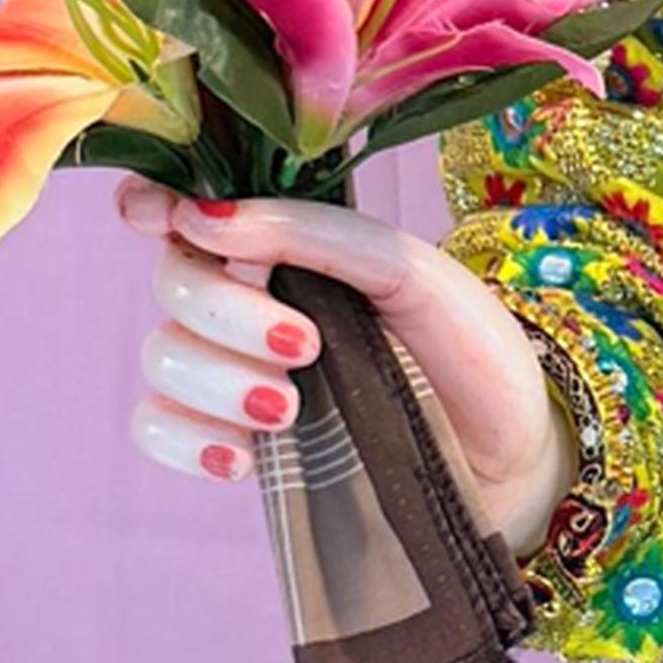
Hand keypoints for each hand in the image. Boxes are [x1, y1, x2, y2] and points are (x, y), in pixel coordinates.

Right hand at [116, 181, 574, 549]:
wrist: (508, 460)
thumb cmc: (470, 354)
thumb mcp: (410, 275)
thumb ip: (315, 234)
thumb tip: (205, 217)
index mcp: (289, 244)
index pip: (190, 207)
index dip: (155, 202)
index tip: (168, 218)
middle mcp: (250, 301)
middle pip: (172, 283)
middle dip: (225, 311)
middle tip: (304, 344)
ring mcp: (235, 374)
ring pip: (162, 357)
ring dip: (216, 379)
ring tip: (287, 407)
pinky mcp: (236, 444)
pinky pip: (157, 430)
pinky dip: (187, 440)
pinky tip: (242, 456)